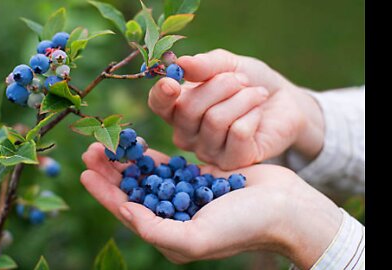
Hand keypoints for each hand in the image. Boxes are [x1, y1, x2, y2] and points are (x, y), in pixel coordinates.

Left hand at [80, 143, 341, 268]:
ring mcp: (185, 195)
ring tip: (106, 143)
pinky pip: (168, 165)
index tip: (84, 173)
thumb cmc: (243, 226)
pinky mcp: (198, 178)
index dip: (103, 193)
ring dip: (126, 161)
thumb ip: (157, 229)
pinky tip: (135, 144)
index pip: (127, 212)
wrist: (284, 208)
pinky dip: (151, 156)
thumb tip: (125, 212)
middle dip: (110, 172)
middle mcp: (174, 216)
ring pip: (147, 176)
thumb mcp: (196, 237)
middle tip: (91, 150)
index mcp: (169, 234)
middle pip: (133, 191)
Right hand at [148, 49, 324, 169]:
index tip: (172, 82)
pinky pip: (238, 133)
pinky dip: (253, 114)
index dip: (161, 95)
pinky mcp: (232, 162)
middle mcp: (187, 134)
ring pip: (215, 121)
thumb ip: (205, 65)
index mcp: (178, 108)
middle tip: (241, 80)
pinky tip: (258, 114)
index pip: (158, 105)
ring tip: (256, 94)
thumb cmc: (249, 82)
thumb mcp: (228, 65)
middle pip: (189, 109)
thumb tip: (181, 64)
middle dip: (220, 85)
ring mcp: (208, 151)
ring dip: (242, 98)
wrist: (284, 102)